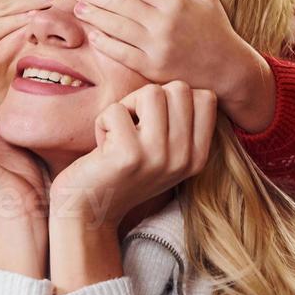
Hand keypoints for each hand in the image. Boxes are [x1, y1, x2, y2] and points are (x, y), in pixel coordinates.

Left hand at [48, 82, 215, 293]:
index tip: (153, 122)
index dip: (172, 98)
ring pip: (152, 93)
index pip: (206, 98)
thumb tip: (180, 83)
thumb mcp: (163, 153)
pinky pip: (116, 109)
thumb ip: (178, 123)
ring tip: (119, 133)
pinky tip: (102, 148)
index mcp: (197, 157)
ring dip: (126, 106)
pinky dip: (102, 122)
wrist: (89, 211)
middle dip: (148, 98)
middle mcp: (184, 158)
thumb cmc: (122, 172)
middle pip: (179, 89)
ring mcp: (159, 156)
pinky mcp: (128, 155)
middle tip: (132, 125)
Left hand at [71, 0, 274, 131]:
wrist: (228, 69)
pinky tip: (93, 35)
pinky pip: (121, 54)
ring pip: (116, 26)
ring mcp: (156, 47)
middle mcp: (163, 24)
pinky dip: (104, 43)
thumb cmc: (215, 29)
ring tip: (79, 8)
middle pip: (120, 3)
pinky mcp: (152, 68)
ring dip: (93, 16)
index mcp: (174, 3)